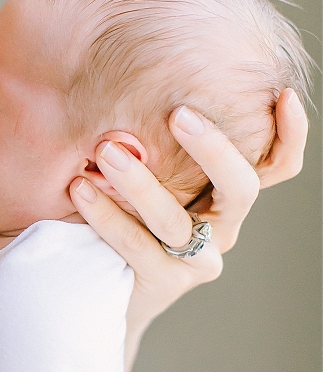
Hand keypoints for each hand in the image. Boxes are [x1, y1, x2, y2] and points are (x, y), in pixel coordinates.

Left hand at [68, 89, 307, 371]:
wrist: (102, 293)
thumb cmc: (124, 214)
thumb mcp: (149, 176)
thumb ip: (155, 144)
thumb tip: (135, 77)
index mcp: (227, 198)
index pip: (276, 167)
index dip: (290, 134)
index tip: (282, 94)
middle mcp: (222, 228)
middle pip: (240, 188)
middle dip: (214, 148)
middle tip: (178, 113)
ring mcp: (196, 260)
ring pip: (176, 221)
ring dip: (140, 183)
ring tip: (107, 150)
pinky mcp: (163, 282)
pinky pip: (137, 246)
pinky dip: (107, 215)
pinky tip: (80, 188)